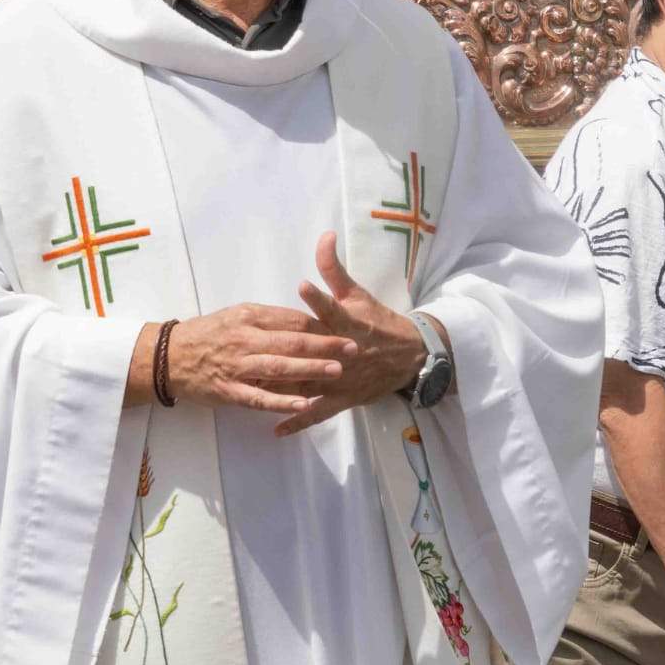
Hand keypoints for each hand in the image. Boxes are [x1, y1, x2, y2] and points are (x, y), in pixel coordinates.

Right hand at [152, 305, 351, 414]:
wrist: (169, 356)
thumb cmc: (208, 334)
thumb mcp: (236, 316)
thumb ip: (267, 319)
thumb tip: (303, 321)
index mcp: (248, 317)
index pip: (290, 319)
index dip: (320, 324)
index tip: (344, 326)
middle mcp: (244, 339)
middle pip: (290, 342)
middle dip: (324, 345)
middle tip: (353, 347)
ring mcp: (237, 367)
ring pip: (278, 368)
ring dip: (309, 370)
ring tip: (336, 371)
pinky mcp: (229, 391)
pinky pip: (259, 397)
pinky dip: (282, 401)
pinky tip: (305, 404)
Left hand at [280, 232, 428, 437]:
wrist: (409, 357)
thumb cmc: (377, 321)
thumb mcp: (357, 293)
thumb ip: (335, 269)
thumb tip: (324, 236)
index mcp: (349, 322)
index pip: (333, 308)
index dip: (319, 298)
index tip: (303, 287)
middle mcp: (343, 352)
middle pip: (315, 351)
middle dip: (291, 349)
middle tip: (261, 348)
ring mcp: (342, 378)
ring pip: (310, 383)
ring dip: (284, 386)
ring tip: (256, 386)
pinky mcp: (343, 399)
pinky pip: (318, 413)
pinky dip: (298, 422)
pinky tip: (276, 428)